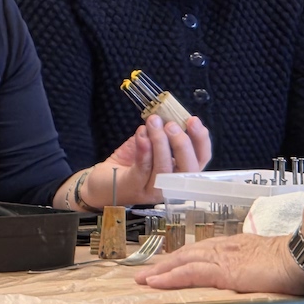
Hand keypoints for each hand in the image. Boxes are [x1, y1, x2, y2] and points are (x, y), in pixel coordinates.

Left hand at [85, 115, 211, 205]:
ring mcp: (152, 190)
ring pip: (164, 168)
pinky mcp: (133, 188)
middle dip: (182, 143)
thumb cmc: (129, 163)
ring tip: (153, 123)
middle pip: (188, 169)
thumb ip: (162, 134)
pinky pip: (142, 168)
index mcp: (179, 174)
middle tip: (171, 125)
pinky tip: (141, 134)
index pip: (200, 160)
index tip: (193, 120)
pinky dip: (144, 150)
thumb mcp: (149, 145)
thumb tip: (167, 114)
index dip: (201, 141)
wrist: (101, 182)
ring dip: (160, 142)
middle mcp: (171, 186)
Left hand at [135, 233, 303, 295]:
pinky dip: (170, 277)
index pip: (199, 251)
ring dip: (160, 270)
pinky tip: (156, 282)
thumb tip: (248, 272)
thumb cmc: (291, 261)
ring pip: (182, 262)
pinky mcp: (222, 271)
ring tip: (143, 279)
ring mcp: (220, 258)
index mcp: (231, 246)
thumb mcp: (266, 261)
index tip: (166, 265)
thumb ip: (252, 265)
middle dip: (163, 264)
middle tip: (144, 274)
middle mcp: (221, 249)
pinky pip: (190, 273)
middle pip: (185, 255)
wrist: (301, 258)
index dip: (180, 259)